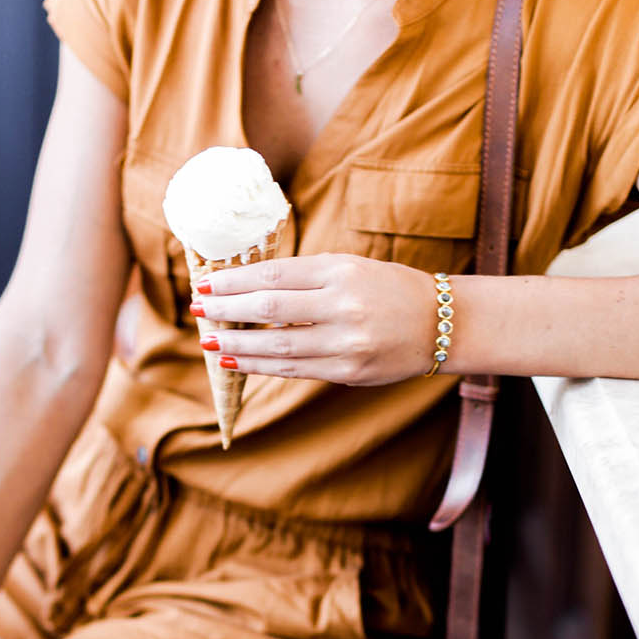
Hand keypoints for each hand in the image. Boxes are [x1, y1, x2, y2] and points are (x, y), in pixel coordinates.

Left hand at [190, 253, 441, 385]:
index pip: (274, 275)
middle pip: (269, 309)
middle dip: (227, 310)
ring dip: (238, 344)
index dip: (234, 281)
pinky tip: (237, 361)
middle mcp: (343, 306)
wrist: (440, 323)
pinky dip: (261, 366)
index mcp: (340, 271)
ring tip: (209, 341)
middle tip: (197, 309)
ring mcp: (346, 342)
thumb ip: (304, 277)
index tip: (206, 283)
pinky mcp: (348, 371)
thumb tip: (247, 288)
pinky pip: (294, 370)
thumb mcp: (349, 267)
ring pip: (278, 346)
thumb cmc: (388, 288)